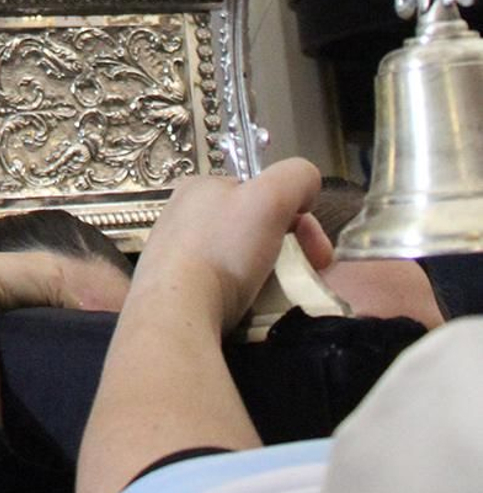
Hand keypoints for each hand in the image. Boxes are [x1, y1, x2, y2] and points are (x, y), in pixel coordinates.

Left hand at [129, 162, 327, 337]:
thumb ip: (295, 178)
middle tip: (309, 276)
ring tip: (281, 299)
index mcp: (201, 188)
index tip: (318, 252)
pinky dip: (246, 299)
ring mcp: (175, 256)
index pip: (261, 194)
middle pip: (254, 229)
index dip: (297, 218)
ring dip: (271, 277)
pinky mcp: (175, 292)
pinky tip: (253, 312)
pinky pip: (223, 290)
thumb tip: (307, 186)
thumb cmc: (223, 250)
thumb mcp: (269, 198)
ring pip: (241, 262)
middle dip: (289, 251)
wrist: (176, 314)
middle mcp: (183, 216)